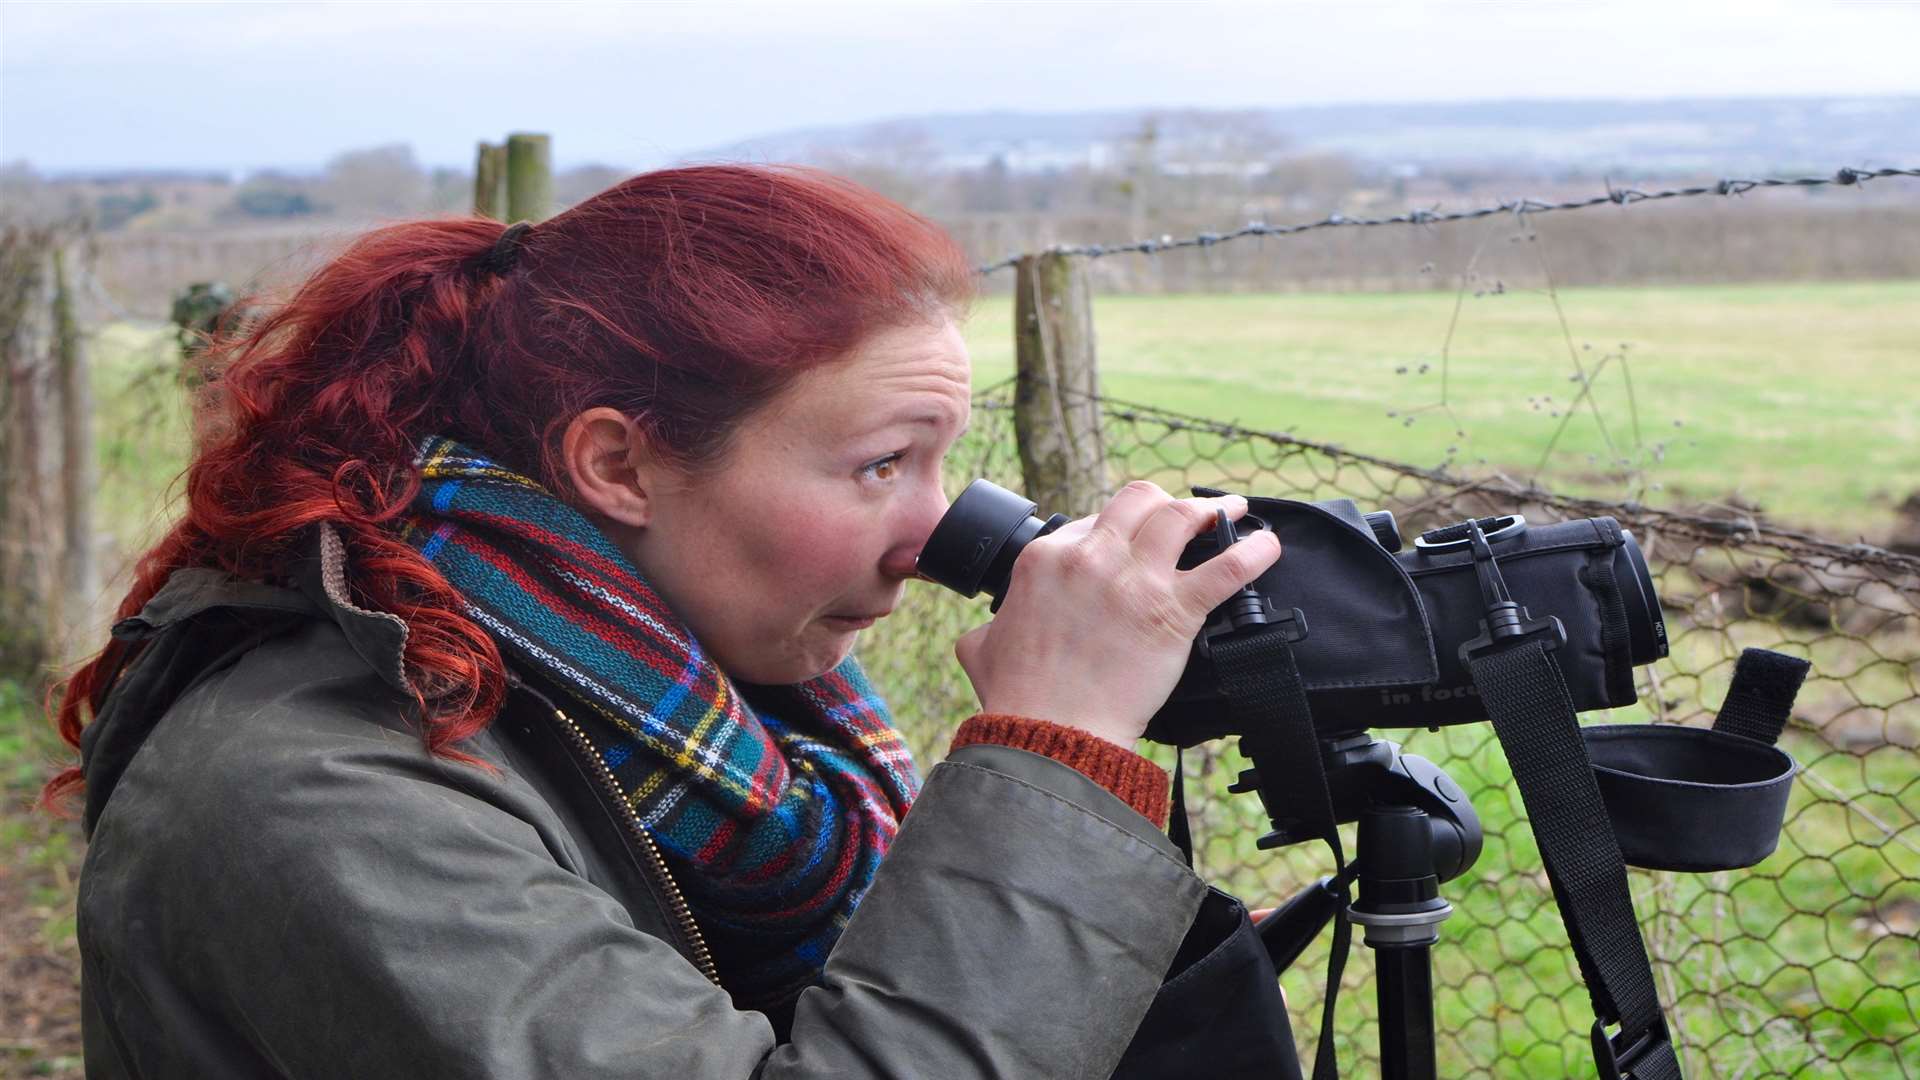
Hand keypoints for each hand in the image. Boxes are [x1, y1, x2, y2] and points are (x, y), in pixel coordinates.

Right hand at [953, 481, 1282, 747]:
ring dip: (1210, 511)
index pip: (1091, 521)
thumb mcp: (981, 649)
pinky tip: (1268, 545)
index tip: (1130, 542)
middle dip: (1163, 503)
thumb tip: (985, 632)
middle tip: (1182, 516)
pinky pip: (1226, 568)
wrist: (1053, 734)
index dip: (1115, 529)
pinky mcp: (1173, 610)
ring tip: (1230, 511)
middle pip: (1138, 501)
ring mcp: (1134, 580)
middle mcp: (1091, 556)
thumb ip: (985, 629)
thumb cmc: (1019, 698)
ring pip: (1181, 517)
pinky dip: (1252, 552)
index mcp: (1045, 559)